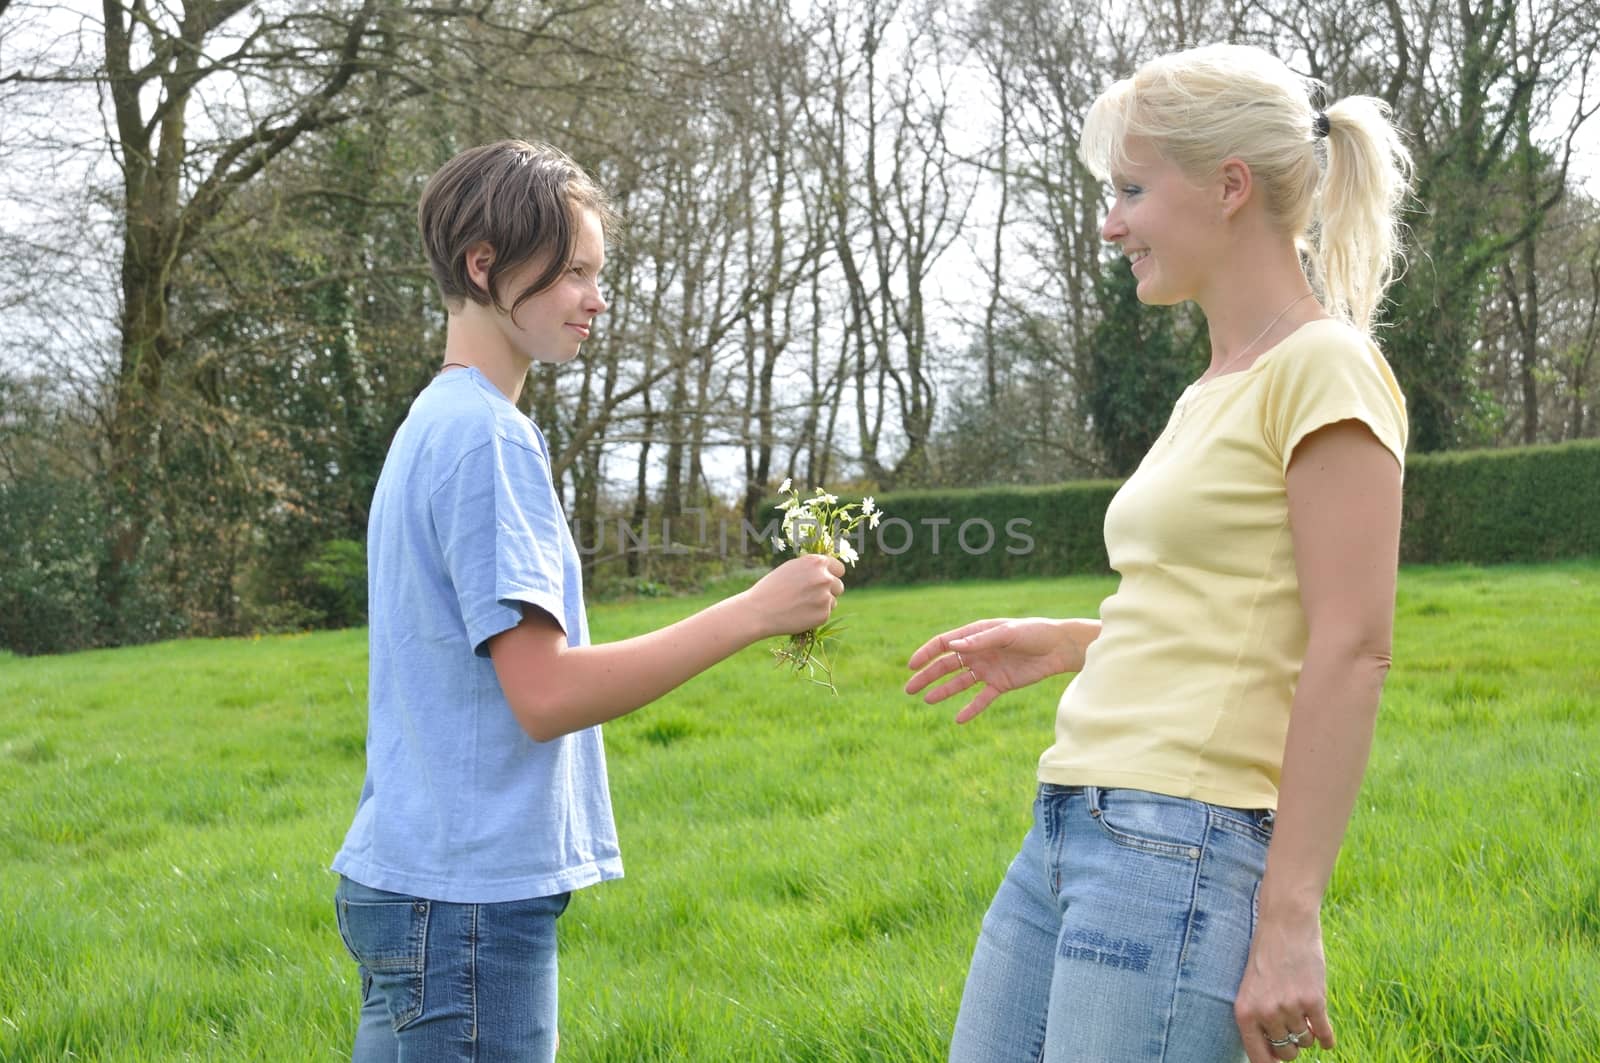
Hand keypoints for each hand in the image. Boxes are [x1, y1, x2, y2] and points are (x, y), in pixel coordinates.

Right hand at [742, 554, 844, 637]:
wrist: (759, 610)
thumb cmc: (771, 588)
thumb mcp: (791, 568)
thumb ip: (811, 568)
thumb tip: (826, 570)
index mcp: (816, 562)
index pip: (839, 568)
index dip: (832, 575)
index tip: (827, 581)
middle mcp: (824, 578)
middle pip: (839, 586)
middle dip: (829, 591)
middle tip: (811, 597)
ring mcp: (825, 597)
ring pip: (833, 601)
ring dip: (822, 604)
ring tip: (800, 606)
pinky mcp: (823, 614)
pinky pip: (825, 614)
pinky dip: (815, 616)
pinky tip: (799, 614)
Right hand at [903, 617, 1080, 722]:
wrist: (1061, 648)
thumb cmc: (1034, 632)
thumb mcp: (1007, 634)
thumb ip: (980, 640)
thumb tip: (952, 645)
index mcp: (976, 634)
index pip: (944, 644)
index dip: (926, 654)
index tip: (912, 666)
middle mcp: (978, 652)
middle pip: (946, 665)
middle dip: (927, 676)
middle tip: (909, 689)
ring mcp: (988, 669)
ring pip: (959, 683)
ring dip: (942, 691)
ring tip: (927, 700)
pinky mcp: (1001, 684)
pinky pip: (981, 699)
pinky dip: (970, 709)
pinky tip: (958, 719)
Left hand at [1234, 908, 1335, 1061]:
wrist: (1285, 923)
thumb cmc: (1267, 955)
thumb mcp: (1251, 988)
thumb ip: (1259, 1020)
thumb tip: (1276, 1057)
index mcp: (1244, 1012)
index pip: (1258, 1057)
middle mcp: (1266, 1013)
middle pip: (1286, 1053)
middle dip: (1292, 1046)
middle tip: (1293, 1028)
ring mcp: (1290, 1008)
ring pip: (1305, 1042)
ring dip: (1307, 1033)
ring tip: (1302, 1011)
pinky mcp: (1314, 1001)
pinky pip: (1324, 1035)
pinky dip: (1327, 1038)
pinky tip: (1326, 1038)